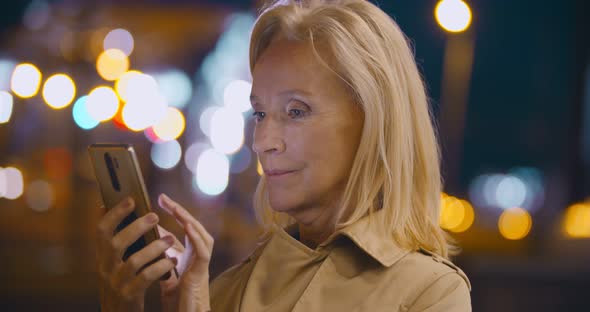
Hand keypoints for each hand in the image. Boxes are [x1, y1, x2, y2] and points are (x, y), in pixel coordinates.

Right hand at [96, 197, 176, 311]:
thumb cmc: (122, 286)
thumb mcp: (114, 266)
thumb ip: (118, 245)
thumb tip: (124, 214)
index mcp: (102, 258)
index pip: (101, 231)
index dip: (114, 214)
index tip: (131, 200)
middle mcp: (105, 269)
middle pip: (115, 243)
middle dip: (136, 227)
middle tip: (155, 217)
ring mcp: (116, 283)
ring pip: (133, 261)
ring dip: (153, 248)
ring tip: (169, 240)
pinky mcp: (129, 296)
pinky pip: (145, 278)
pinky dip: (160, 267)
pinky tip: (172, 262)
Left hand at [157, 194, 213, 311]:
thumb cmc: (177, 301)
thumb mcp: (165, 274)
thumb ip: (162, 258)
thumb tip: (149, 240)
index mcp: (189, 257)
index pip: (184, 229)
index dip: (174, 214)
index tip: (160, 200)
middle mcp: (198, 258)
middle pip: (194, 228)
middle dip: (180, 211)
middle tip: (163, 198)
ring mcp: (201, 265)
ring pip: (203, 236)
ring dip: (190, 220)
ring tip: (176, 208)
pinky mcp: (201, 274)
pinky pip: (203, 252)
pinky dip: (196, 237)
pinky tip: (188, 226)